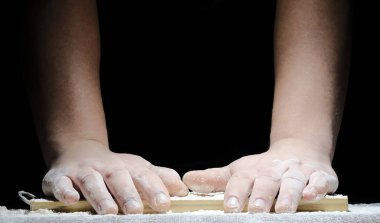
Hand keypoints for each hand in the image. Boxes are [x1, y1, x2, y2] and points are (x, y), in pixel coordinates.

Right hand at [42, 139, 187, 213]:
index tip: (165, 204)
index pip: (144, 176)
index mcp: (129, 167)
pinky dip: (65, 191)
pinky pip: (61, 183)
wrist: (78, 152)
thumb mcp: (137, 169)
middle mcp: (107, 168)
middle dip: (128, 194)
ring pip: (92, 182)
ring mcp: (84, 172)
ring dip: (100, 196)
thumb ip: (159, 178)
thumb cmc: (114, 169)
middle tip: (136, 211)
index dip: (155, 189)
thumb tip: (182, 189)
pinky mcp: (60, 177)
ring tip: (109, 211)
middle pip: (119, 178)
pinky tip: (71, 199)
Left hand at [183, 138, 337, 212]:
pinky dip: (317, 187)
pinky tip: (312, 196)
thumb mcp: (239, 171)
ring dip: (288, 195)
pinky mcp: (319, 174)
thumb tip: (187, 181)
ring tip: (283, 210)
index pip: (241, 181)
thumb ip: (215, 179)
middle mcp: (273, 170)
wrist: (298, 149)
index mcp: (252, 171)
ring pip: (292, 183)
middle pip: (266, 182)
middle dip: (261, 196)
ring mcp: (297, 172)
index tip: (230, 208)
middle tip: (255, 211)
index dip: (235, 193)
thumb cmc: (264, 167)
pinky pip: (320, 180)